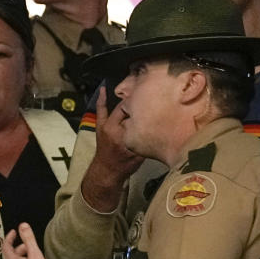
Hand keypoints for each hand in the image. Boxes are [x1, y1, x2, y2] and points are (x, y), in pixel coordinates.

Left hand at [81, 86, 144, 212]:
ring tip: (132, 86)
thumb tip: (159, 126)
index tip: (153, 97)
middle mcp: (111, 125)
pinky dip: (101, 99)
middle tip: (147, 92)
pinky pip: (101, 110)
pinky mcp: (100, 126)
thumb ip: (145, 139)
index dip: (142, 104)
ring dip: (123, 98)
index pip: (132, 112)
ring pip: (115, 107)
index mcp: (120, 131)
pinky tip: (104, 88)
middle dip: (135, 100)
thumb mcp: (139, 154)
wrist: (107, 172)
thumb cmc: (124, 165)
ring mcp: (104, 125)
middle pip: (125, 108)